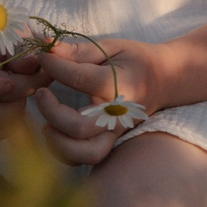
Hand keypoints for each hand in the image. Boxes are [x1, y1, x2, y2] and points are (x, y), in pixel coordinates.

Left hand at [31, 39, 156, 167]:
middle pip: (79, 127)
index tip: (42, 57)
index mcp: (120, 85)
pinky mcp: (110, 143)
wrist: (166, 79)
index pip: (79, 78)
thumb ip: (79, 51)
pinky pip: (85, 158)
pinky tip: (55, 133)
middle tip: (40, 92)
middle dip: (51, 112)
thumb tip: (47, 48)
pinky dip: (65, 152)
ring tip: (46, 124)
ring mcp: (115, 133)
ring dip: (58, 141)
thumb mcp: (112, 47)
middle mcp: (118, 114)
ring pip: (84, 153)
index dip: (54, 65)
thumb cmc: (136, 60)